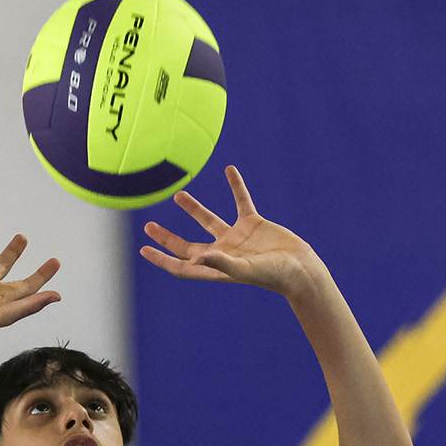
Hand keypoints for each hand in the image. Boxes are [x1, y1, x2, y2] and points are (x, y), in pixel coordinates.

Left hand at [139, 166, 318, 295]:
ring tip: (177, 195)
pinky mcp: (253, 224)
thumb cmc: (273, 275)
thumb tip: (196, 256)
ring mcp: (237, 238)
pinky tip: (229, 170)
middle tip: (149, 226)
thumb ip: (220, 262)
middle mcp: (222, 252)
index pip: (182, 265)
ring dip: (193, 208)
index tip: (144, 250)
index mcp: (215, 267)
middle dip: (168, 237)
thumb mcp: (245, 269)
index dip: (162, 259)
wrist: (301, 268)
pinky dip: (236, 186)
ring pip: (209, 220)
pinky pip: (241, 201)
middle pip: (187, 245)